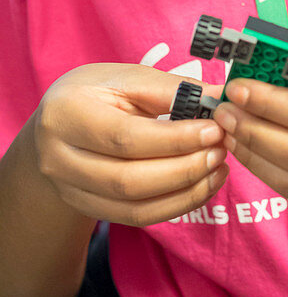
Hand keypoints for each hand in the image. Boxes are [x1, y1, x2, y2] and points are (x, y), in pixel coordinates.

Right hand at [34, 65, 228, 226]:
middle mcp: (58, 158)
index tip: (214, 130)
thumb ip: (172, 89)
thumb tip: (221, 95)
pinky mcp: (88, 208)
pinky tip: (202, 185)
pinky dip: (176, 205)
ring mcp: (70, 190)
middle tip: (220, 150)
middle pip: (128, 179)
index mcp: (66, 114)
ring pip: (134, 206)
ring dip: (186, 191)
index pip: (125, 137)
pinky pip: (137, 217)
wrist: (59, 125)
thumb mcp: (127, 78)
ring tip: (218, 167)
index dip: (175, 139)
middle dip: (184, 169)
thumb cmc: (97, 94)